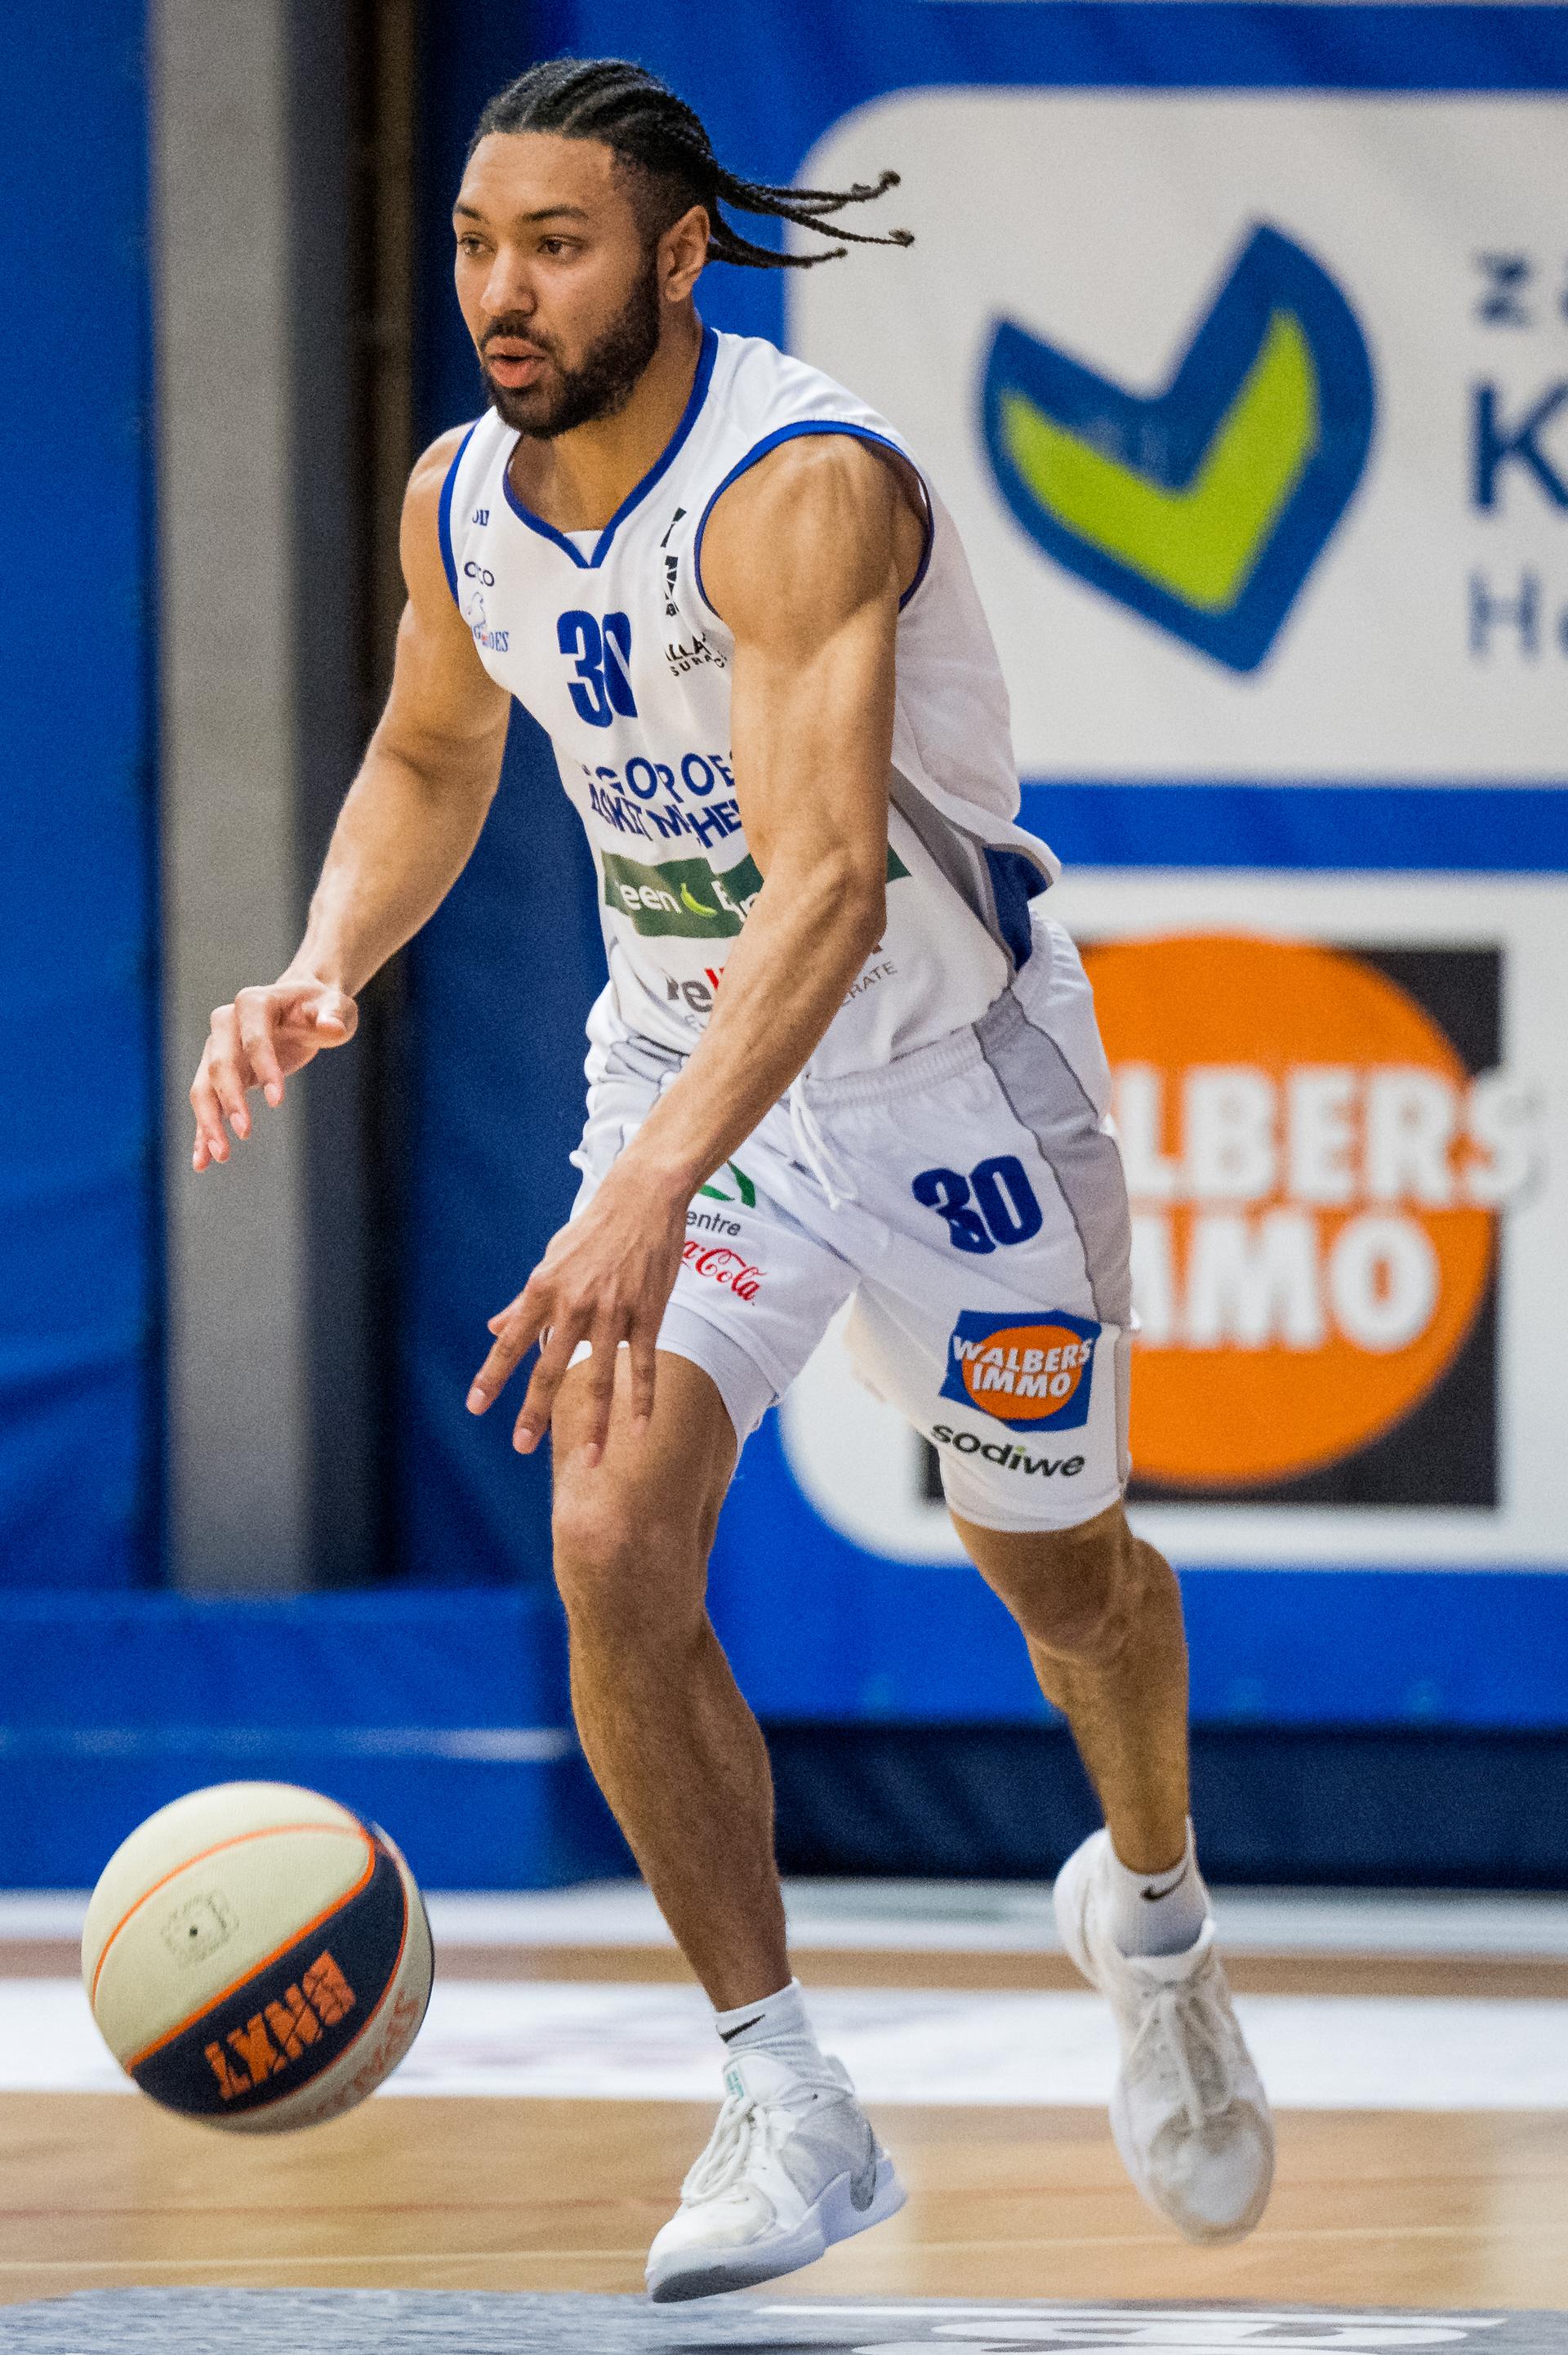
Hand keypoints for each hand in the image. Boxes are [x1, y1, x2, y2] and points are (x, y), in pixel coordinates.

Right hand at [190, 976, 357, 1170]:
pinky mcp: (220, 1074)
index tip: (278, 1101)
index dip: (264, 1067)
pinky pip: (207, 1105)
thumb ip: (332, 1015)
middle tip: (245, 1132)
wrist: (301, 1004)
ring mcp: (218, 1049)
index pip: (254, 1038)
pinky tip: (202, 1162)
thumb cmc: (321, 1006)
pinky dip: (203, 1133)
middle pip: (219, 1065)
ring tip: (221, 1156)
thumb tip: (332, 1027)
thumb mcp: (334, 1006)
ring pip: (204, 1088)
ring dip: (209, 1122)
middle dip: (230, 1100)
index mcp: (252, 1003)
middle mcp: (225, 1025)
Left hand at [465, 1167, 686, 1464]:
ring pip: (600, 1377)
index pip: (511, 1341)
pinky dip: (641, 1400)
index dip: (492, 1376)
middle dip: (534, 1411)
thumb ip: (524, 1300)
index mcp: (544, 1289)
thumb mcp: (550, 1259)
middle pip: (550, 1369)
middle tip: (521, 1446)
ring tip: (592, 1460)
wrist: (643, 1198)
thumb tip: (494, 1325)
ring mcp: (612, 1311)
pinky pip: (643, 1365)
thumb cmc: (592, 1229)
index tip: (476, 1406)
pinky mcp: (647, 1313)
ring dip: (595, 1423)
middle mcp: (573, 1303)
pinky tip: (638, 1430)